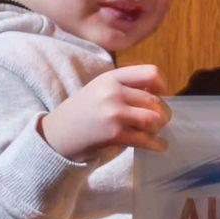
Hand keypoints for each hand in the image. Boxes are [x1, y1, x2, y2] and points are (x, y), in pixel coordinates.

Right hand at [41, 64, 170, 159]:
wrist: (56, 135)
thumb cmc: (83, 113)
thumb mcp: (101, 89)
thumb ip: (126, 87)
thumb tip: (160, 92)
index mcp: (111, 77)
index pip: (150, 73)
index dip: (163, 85)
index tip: (162, 95)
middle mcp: (113, 92)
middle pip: (155, 100)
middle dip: (163, 113)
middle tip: (159, 121)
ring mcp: (113, 112)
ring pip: (154, 119)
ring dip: (158, 128)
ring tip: (154, 132)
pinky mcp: (113, 134)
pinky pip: (146, 139)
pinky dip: (157, 144)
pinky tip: (160, 145)